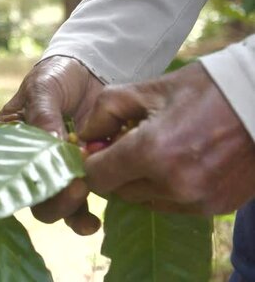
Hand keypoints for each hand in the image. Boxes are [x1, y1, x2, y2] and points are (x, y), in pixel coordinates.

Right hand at [0, 56, 103, 234]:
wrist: (90, 72)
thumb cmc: (55, 77)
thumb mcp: (43, 88)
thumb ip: (43, 114)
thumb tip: (50, 142)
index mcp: (5, 144)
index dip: (11, 184)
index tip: (36, 177)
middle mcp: (25, 165)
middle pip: (28, 195)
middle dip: (50, 199)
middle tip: (74, 186)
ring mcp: (52, 173)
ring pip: (52, 206)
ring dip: (68, 210)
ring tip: (85, 194)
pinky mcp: (79, 178)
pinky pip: (78, 205)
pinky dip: (85, 216)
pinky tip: (94, 220)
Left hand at [79, 63, 254, 214]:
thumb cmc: (204, 89)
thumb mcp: (146, 90)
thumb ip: (104, 113)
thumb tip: (83, 139)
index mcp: (151, 152)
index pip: (97, 177)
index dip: (92, 162)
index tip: (98, 149)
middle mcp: (173, 184)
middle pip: (119, 191)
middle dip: (117, 169)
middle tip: (130, 143)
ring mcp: (196, 200)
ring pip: (144, 200)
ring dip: (142, 180)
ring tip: (159, 149)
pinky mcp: (215, 207)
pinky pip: (172, 205)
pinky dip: (168, 188)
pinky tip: (181, 160)